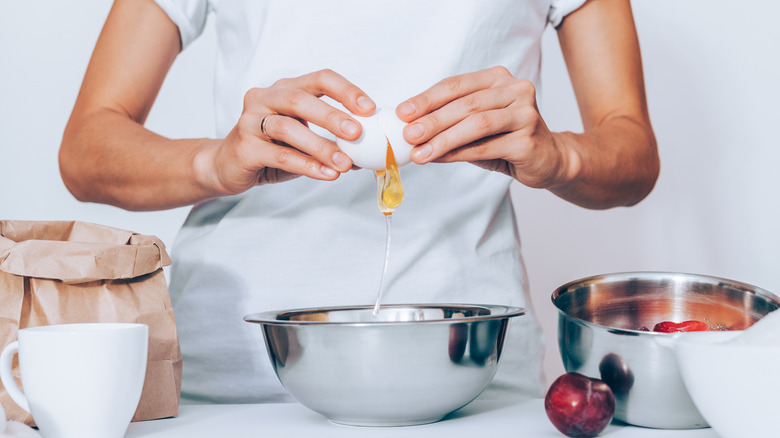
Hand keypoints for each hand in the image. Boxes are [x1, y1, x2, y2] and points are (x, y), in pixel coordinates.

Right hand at [200, 69, 375, 194]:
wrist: (227, 166)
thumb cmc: (271, 149)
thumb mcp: (304, 141)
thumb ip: (331, 142)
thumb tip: (368, 155)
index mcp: (285, 89)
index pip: (319, 79)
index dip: (346, 90)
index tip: (369, 109)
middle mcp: (265, 98)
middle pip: (300, 99)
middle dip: (332, 116)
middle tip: (357, 133)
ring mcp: (251, 121)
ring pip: (288, 128)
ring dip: (321, 147)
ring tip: (345, 164)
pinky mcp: (245, 147)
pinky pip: (280, 155)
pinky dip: (306, 165)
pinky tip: (327, 174)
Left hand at [395, 66, 572, 189]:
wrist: (548, 159)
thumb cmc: (506, 139)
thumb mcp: (476, 125)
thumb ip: (450, 122)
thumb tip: (410, 130)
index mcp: (498, 78)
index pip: (456, 85)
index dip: (427, 98)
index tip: (402, 113)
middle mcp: (516, 90)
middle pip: (465, 104)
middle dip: (432, 121)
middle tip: (408, 135)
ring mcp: (526, 114)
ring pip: (476, 125)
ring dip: (443, 140)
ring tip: (420, 153)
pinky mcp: (528, 140)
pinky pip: (486, 147)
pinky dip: (459, 154)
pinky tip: (440, 159)